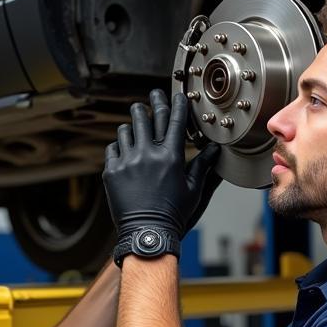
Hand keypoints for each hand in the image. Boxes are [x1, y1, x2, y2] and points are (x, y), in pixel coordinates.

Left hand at [103, 89, 221, 240]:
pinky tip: (123, 150)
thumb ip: (203, 165)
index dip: (177, 104)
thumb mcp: (193, 189)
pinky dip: (118, 146)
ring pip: (126, 130)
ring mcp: (127, 161)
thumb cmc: (173, 213)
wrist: (147, 232)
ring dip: (132, 125)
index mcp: (171, 156)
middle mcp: (148, 154)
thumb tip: (215, 150)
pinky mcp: (112, 171)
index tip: (177, 95)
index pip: (174, 120)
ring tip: (134, 126)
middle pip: (146, 117)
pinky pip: (112, 148)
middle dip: (149, 103)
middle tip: (150, 97)